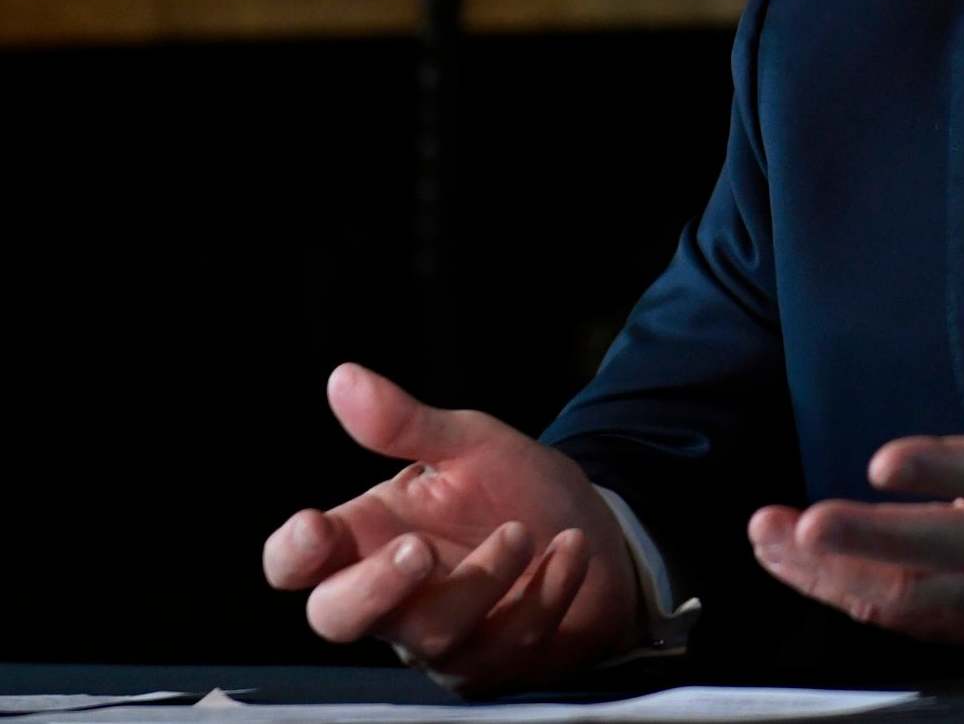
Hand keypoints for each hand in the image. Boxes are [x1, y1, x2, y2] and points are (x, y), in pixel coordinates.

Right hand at [263, 364, 641, 692]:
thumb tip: (344, 377)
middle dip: (373, 589)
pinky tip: (571, 547)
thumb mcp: (469, 444)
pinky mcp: (494, 664)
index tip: (315, 525)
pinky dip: (546, 589)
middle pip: (338, 619)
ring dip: (486, 577)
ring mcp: (441, 640)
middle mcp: (392, 596)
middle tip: (418, 548)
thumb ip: (407, 424)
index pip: (296, 563)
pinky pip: (509, 642)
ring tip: (524, 529)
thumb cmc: (512, 488)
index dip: (293, 554)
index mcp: (367, 537)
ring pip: (435, 634)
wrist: (593, 525)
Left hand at [747, 264, 963, 642]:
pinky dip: (836, 591)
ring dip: (835, 573)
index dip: (941, 471)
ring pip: (910, 596)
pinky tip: (786, 559)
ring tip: (774, 536)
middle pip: (942, 549)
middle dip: (871, 540)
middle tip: (811, 523)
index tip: (884, 463)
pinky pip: (896, 615)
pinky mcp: (962, 620)